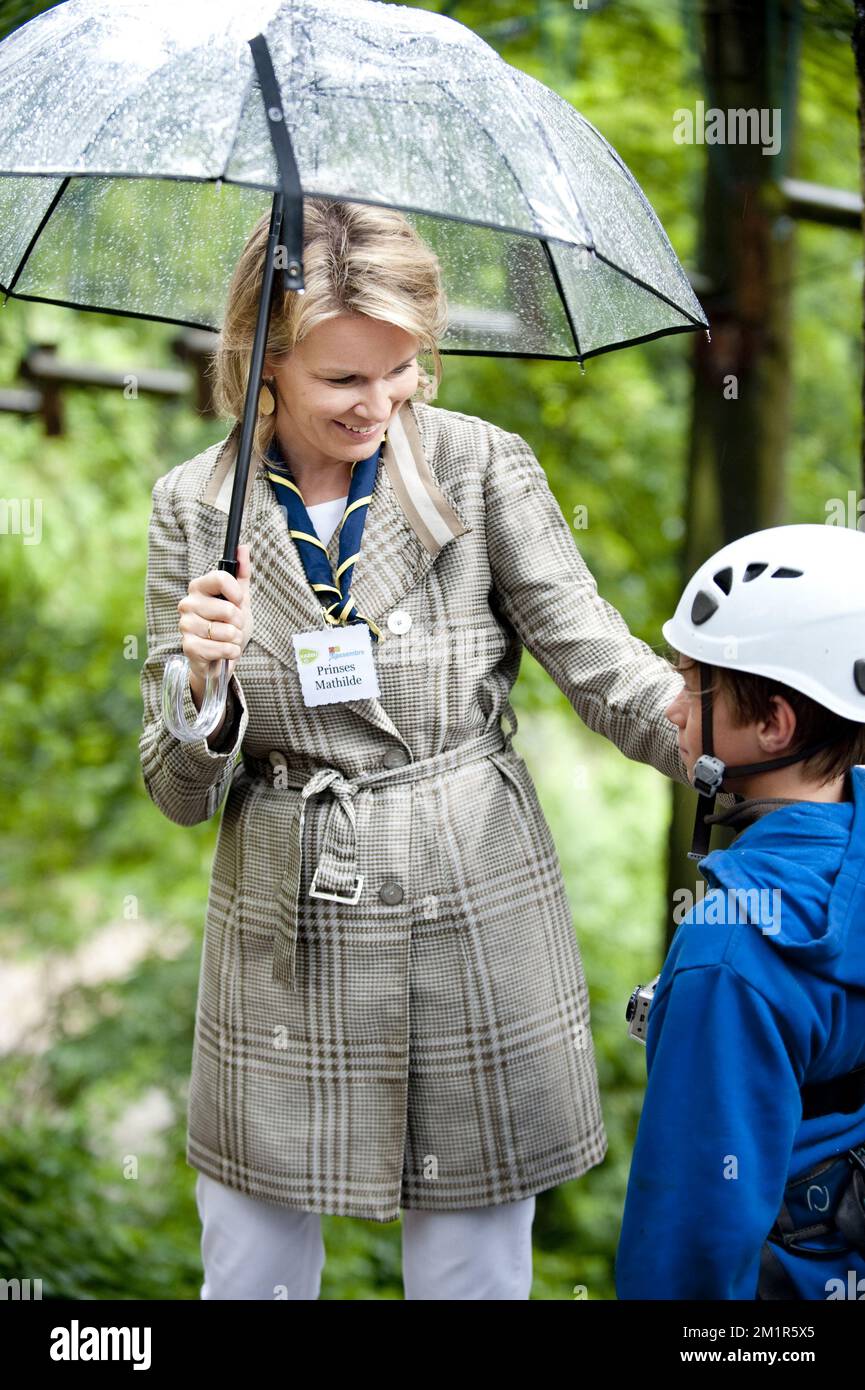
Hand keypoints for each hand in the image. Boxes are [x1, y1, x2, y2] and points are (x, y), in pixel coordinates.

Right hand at [178, 545, 252, 702]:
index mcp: (199, 587)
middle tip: (233, 626)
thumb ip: (242, 572)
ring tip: (227, 639)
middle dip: (239, 622)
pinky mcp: (189, 646)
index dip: (237, 593)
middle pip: (228, 609)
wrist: (222, 656)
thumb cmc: (230, 626)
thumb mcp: (241, 598)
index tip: (239, 602)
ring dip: (235, 639)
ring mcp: (186, 625)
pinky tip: (224, 651)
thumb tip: (244, 547)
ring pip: (227, 630)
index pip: (221, 578)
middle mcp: (188, 603)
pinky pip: (221, 648)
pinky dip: (230, 652)